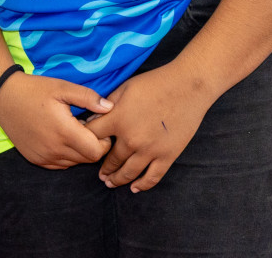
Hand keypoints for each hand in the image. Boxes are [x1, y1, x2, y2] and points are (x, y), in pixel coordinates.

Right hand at [0, 72, 114, 169]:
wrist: (4, 97)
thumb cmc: (35, 90)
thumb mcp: (63, 87)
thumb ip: (88, 98)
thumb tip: (110, 108)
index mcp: (64, 132)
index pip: (96, 152)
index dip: (104, 141)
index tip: (98, 126)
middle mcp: (55, 150)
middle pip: (87, 159)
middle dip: (93, 146)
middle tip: (87, 127)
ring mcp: (44, 157)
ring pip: (74, 163)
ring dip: (80, 151)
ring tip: (73, 131)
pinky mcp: (36, 159)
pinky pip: (60, 164)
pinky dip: (66, 155)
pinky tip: (61, 138)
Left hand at [85, 60, 215, 191]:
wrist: (188, 87)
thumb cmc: (155, 83)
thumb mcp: (125, 87)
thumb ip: (106, 104)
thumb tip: (92, 118)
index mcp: (118, 119)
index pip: (92, 135)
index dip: (85, 139)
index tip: (83, 145)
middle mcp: (131, 138)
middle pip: (110, 159)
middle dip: (102, 168)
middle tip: (100, 174)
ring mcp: (150, 150)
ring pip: (128, 173)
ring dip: (117, 180)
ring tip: (110, 183)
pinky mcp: (167, 156)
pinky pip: (152, 177)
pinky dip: (142, 185)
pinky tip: (135, 188)